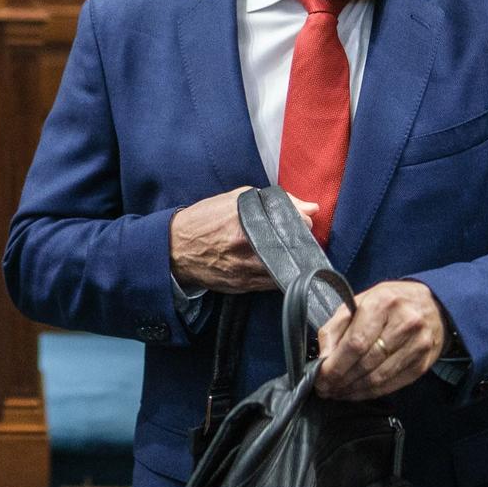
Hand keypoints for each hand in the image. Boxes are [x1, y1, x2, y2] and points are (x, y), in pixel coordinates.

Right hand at [168, 188, 315, 293]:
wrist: (176, 249)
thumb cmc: (205, 220)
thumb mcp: (236, 200)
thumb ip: (276, 201)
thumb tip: (312, 208)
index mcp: (245, 221)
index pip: (292, 224)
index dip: (302, 224)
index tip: (302, 223)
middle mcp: (247, 248)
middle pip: (293, 250)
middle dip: (302, 245)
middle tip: (301, 239)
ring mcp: (246, 270)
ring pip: (287, 270)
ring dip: (295, 262)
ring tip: (292, 253)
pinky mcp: (244, 286)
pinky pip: (274, 284)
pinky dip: (282, 275)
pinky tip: (278, 266)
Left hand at [314, 280, 446, 400]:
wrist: (433, 305)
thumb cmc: (389, 303)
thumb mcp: (358, 303)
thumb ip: (335, 328)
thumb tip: (323, 358)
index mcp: (383, 303)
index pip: (356, 342)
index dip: (335, 365)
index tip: (320, 377)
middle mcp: (404, 323)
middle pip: (366, 362)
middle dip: (341, 380)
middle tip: (325, 388)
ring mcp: (417, 345)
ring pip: (379, 377)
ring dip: (354, 390)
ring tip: (337, 392)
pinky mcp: (423, 363)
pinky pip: (392, 384)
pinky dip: (371, 392)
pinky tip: (356, 392)